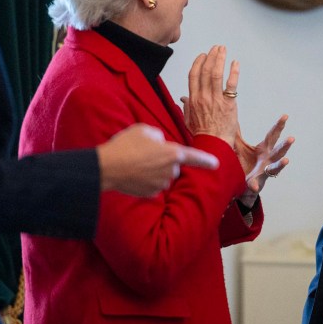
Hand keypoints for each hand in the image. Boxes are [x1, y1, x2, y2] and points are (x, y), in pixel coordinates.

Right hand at [97, 124, 218, 195]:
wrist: (106, 167)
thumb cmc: (125, 145)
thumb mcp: (145, 130)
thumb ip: (159, 136)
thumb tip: (161, 143)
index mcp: (173, 153)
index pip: (195, 157)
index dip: (206, 160)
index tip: (216, 164)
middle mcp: (170, 171)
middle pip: (173, 165)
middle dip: (164, 160)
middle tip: (144, 154)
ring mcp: (160, 184)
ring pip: (163, 175)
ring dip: (154, 170)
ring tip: (136, 162)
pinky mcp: (150, 193)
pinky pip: (152, 184)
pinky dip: (146, 180)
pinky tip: (134, 173)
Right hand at [181, 45, 239, 145]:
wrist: (214, 145)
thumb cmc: (202, 135)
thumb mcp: (189, 121)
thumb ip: (186, 108)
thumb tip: (183, 98)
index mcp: (193, 100)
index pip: (193, 76)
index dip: (198, 63)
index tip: (202, 55)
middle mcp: (203, 97)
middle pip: (205, 71)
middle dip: (211, 57)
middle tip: (216, 48)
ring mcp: (216, 99)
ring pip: (216, 74)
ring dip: (220, 59)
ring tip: (223, 49)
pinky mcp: (229, 104)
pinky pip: (231, 84)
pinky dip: (233, 72)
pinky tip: (235, 63)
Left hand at [236, 114, 293, 207]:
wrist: (241, 182)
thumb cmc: (244, 162)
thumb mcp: (240, 146)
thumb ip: (236, 134)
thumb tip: (231, 118)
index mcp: (264, 148)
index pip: (272, 135)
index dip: (279, 125)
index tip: (285, 116)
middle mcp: (268, 159)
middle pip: (278, 150)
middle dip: (285, 145)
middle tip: (291, 138)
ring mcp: (264, 171)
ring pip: (275, 167)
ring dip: (281, 164)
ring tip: (286, 160)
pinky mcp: (256, 182)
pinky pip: (255, 184)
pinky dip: (255, 185)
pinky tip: (255, 187)